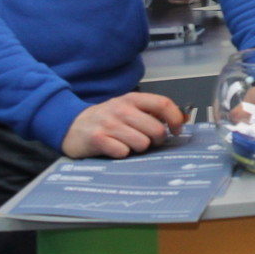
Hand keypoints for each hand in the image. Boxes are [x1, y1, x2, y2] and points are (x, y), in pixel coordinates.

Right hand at [62, 92, 183, 158]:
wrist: (72, 126)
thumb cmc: (107, 119)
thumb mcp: (128, 109)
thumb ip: (152, 113)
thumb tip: (182, 120)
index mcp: (133, 99)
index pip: (163, 104)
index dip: (175, 119)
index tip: (176, 130)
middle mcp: (121, 109)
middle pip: (156, 129)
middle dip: (157, 140)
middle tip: (149, 142)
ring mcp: (109, 123)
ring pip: (142, 143)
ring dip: (139, 148)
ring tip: (129, 144)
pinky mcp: (97, 139)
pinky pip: (123, 152)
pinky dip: (122, 154)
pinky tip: (115, 149)